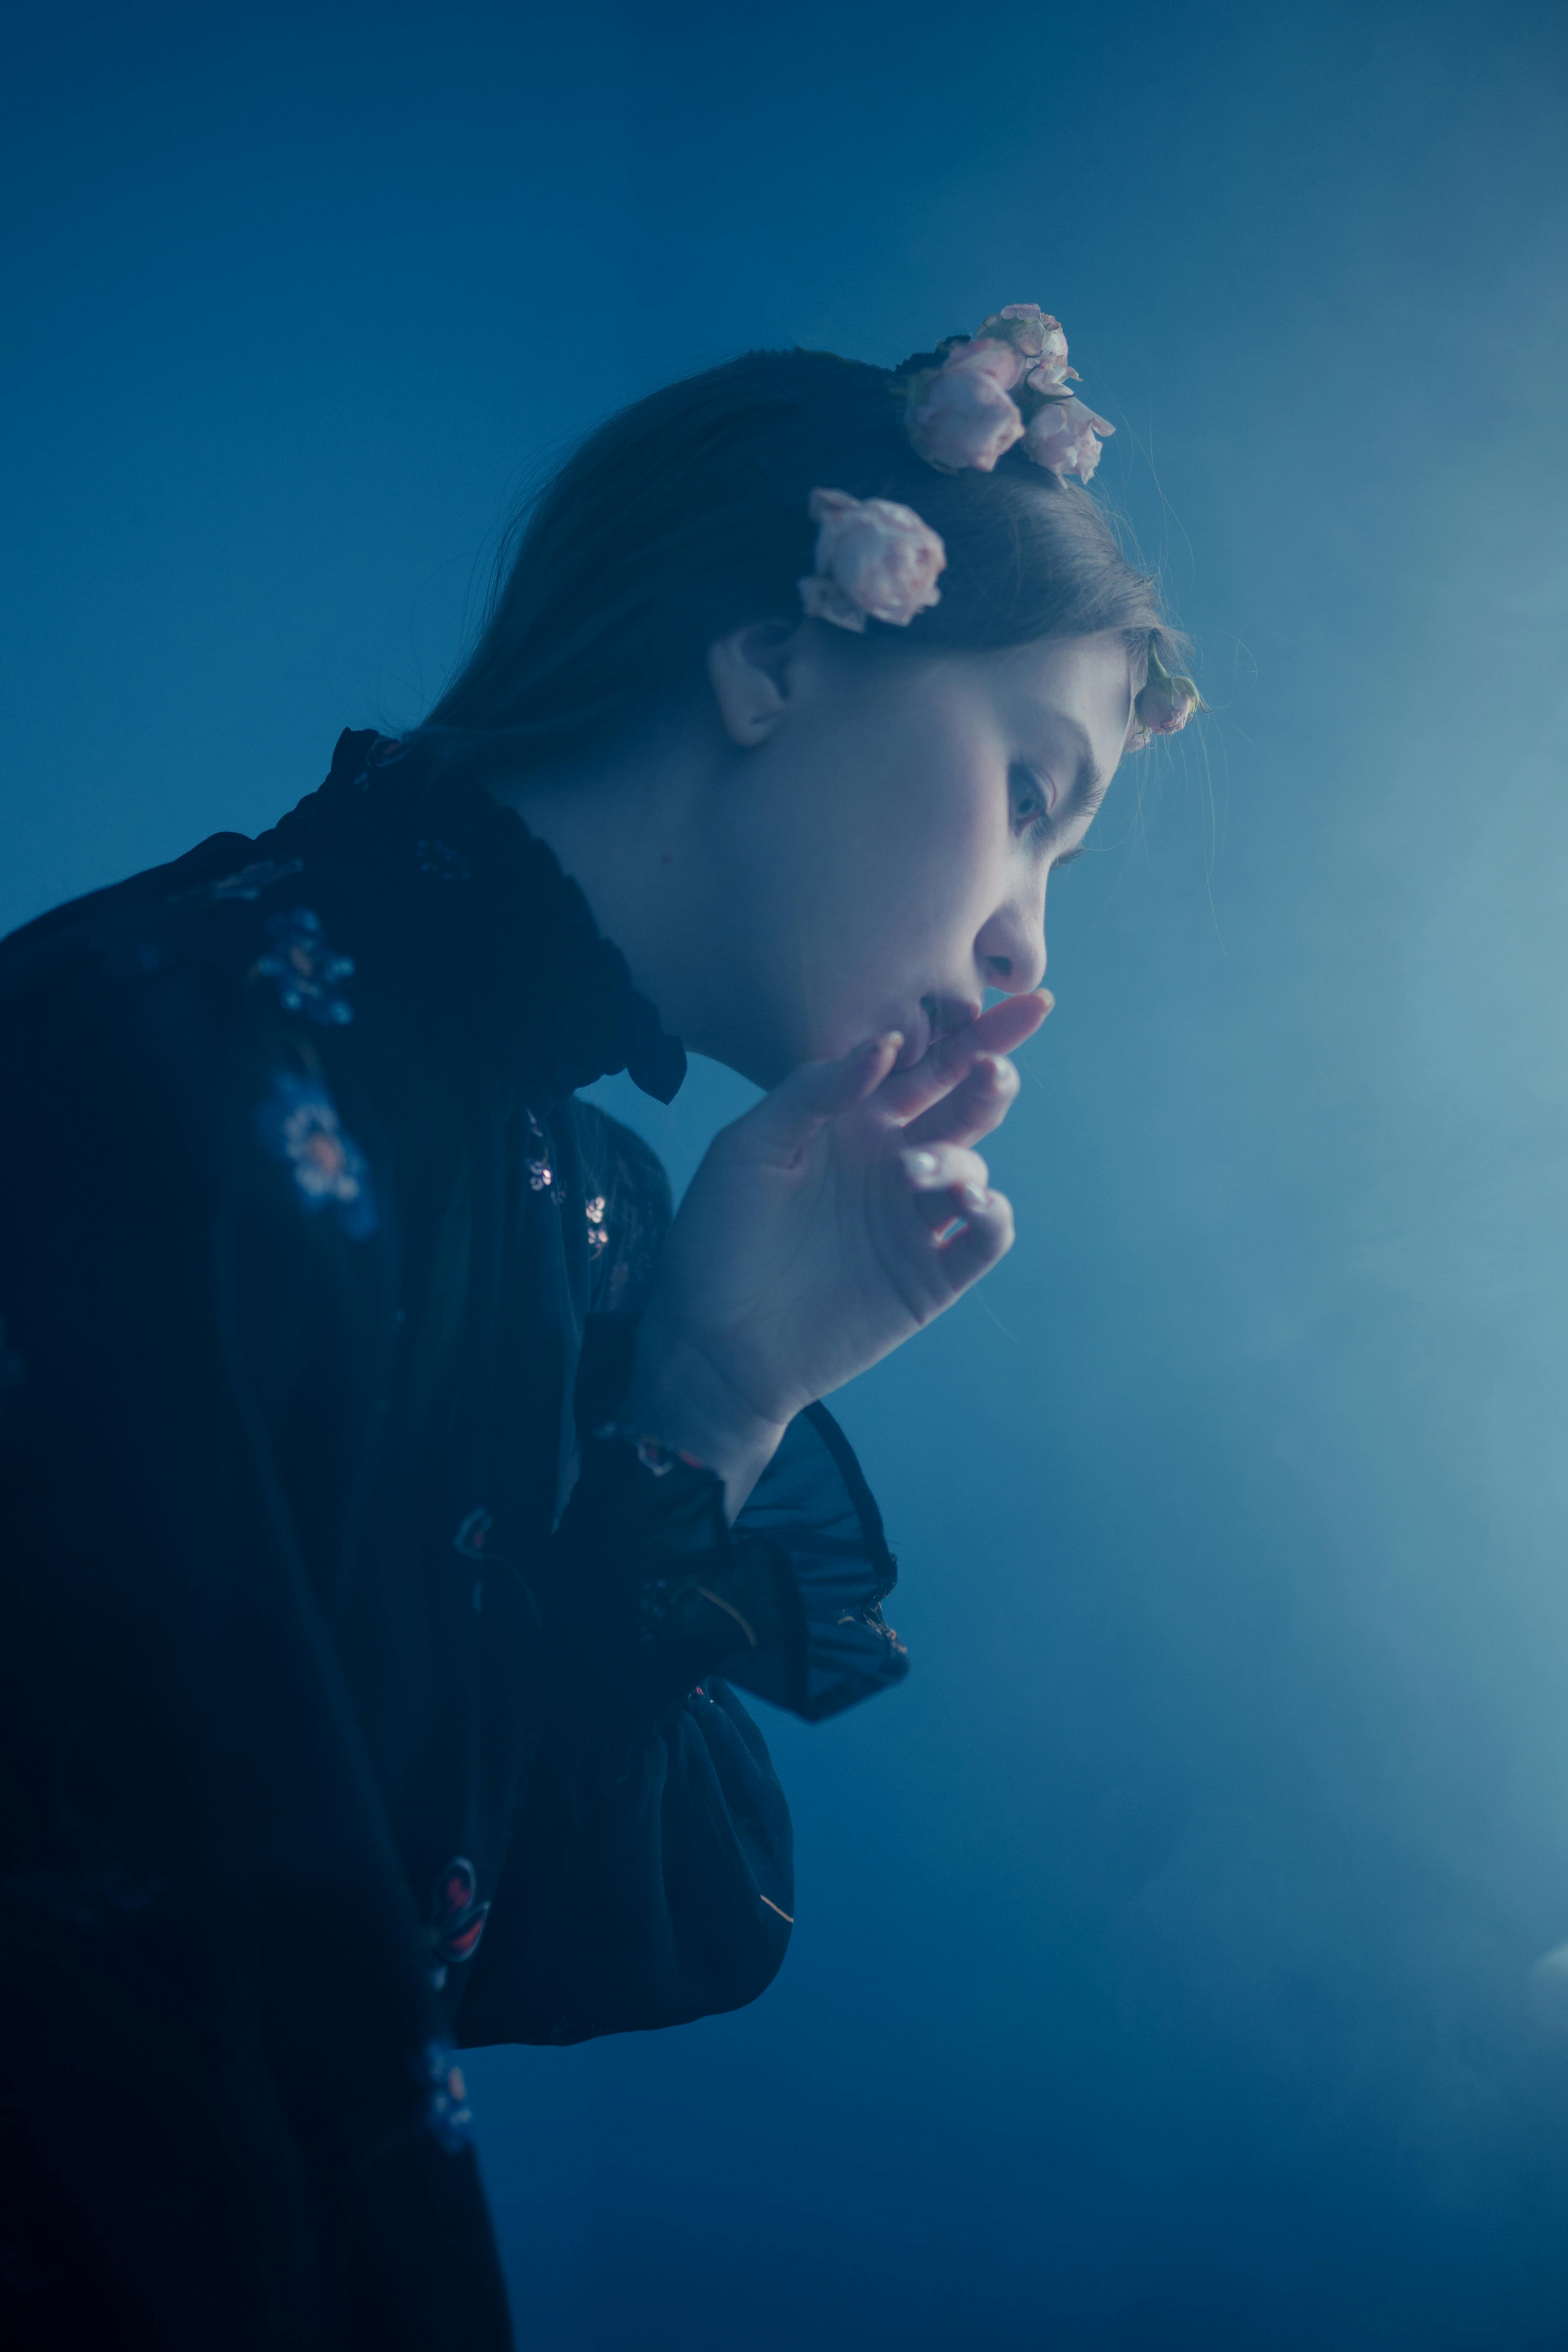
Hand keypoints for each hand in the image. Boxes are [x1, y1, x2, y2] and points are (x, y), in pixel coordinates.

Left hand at [626, 991, 1049, 1508]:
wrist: (710, 1346)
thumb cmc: (717, 1241)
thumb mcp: (747, 1148)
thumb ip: (813, 1091)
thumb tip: (888, 1044)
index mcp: (851, 1124)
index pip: (924, 1067)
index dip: (973, 1033)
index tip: (1015, 999)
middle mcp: (891, 1164)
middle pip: (964, 1106)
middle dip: (992, 1075)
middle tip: (993, 1066)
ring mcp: (912, 1221)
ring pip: (972, 1166)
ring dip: (957, 1157)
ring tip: (911, 1172)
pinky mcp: (928, 1276)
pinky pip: (985, 1235)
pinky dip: (991, 1213)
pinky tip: (967, 1202)